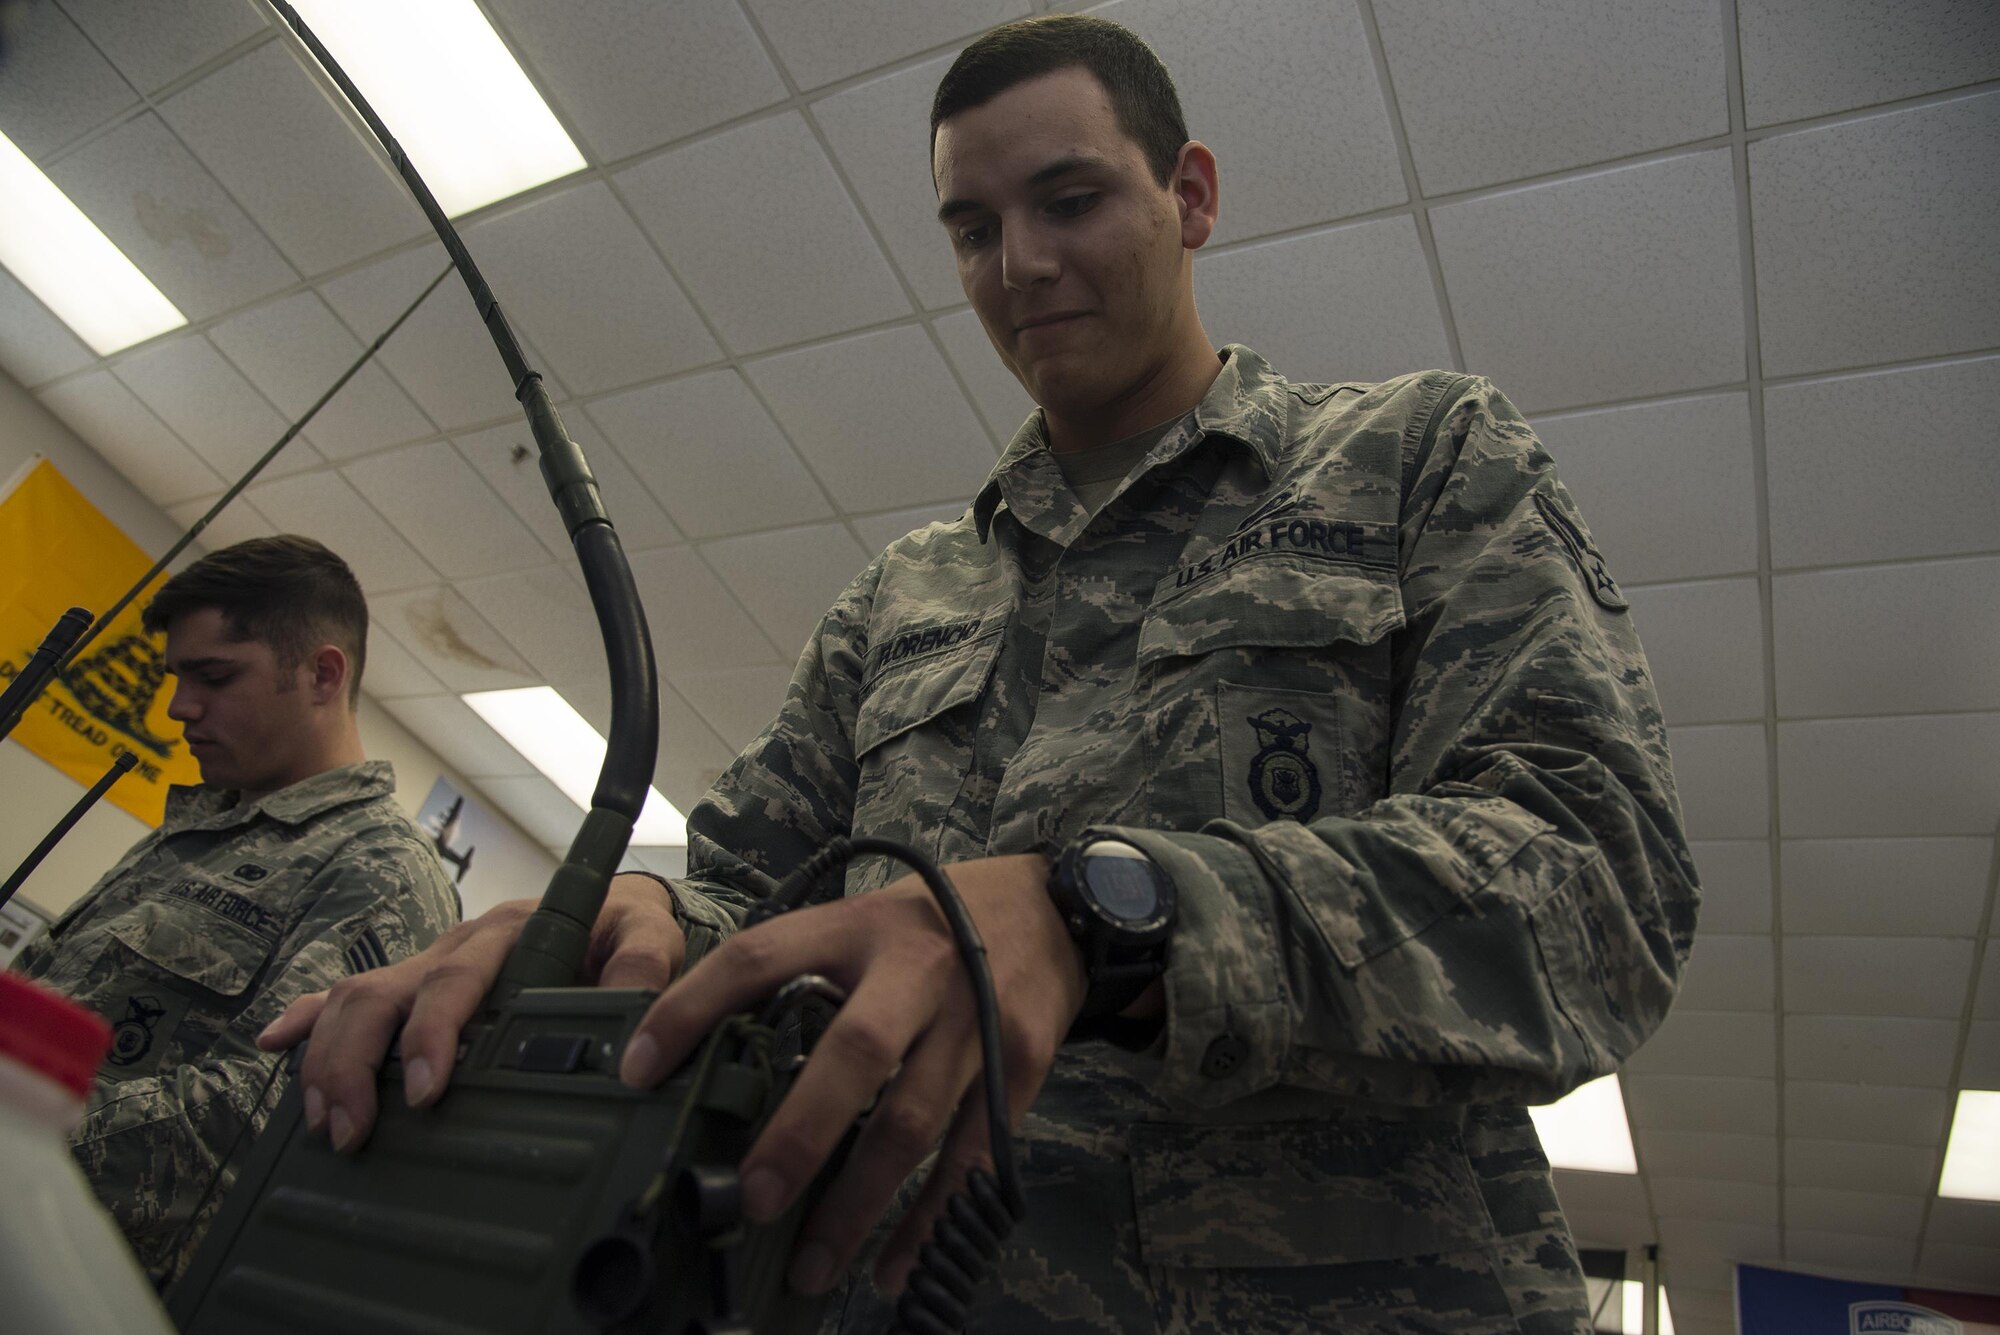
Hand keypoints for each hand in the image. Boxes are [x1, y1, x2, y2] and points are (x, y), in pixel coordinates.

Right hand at [257, 873, 685, 1151]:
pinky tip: (273, 1043)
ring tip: (326, 1125)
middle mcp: (457, 944)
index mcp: (508, 934)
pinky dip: (307, 1016)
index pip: (454, 979)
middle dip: (356, 1063)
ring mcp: (428, 962)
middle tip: (354, 1130)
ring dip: (329, 1059)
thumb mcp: (647, 937)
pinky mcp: (415, 980)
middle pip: (383, 993)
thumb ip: (642, 966)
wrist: (614, 901)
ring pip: (356, 997)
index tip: (421, 1090)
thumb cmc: (623, 926)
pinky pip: (348, 990)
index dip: (430, 1032)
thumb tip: (632, 1020)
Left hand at [617, 853, 1085, 1297]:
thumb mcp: (863, 922)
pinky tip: (894, 1267)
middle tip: (752, 1199)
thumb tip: (715, 1060)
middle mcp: (915, 970)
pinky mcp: (1022, 1064)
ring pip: (913, 1121)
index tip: (637, 1069)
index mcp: (856, 928)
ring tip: (811, 1264)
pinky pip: (972, 1155)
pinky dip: (932, 1218)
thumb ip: (802, 976)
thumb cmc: (934, 924)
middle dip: (799, 1134)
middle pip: (854, 1054)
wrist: (1055, 907)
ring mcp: (975, 1019)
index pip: (758, 958)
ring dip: (859, 1203)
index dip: (692, 1008)